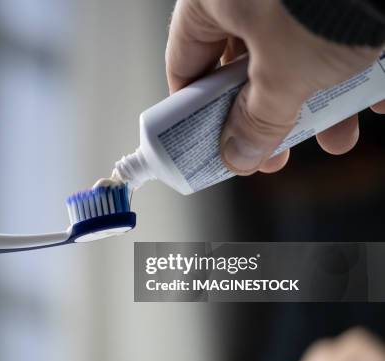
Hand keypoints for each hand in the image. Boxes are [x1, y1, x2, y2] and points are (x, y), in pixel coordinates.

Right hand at [166, 0, 384, 174]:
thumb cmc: (326, 0)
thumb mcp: (282, 74)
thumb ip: (255, 120)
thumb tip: (237, 153)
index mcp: (213, 1)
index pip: (185, 65)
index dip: (194, 112)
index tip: (211, 143)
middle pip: (243, 68)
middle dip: (265, 115)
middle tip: (273, 149)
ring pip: (292, 57)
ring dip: (316, 103)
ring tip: (336, 135)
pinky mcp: (334, 1)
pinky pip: (332, 39)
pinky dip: (352, 72)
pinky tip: (373, 100)